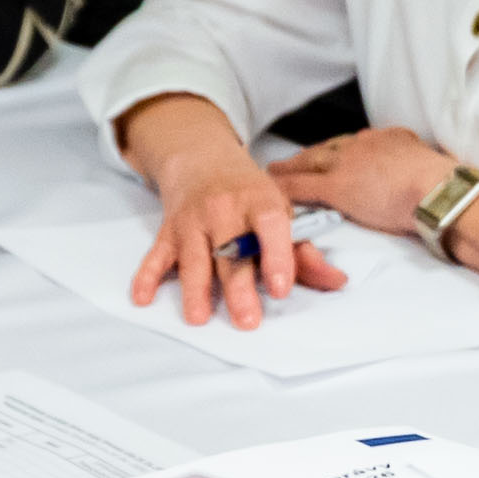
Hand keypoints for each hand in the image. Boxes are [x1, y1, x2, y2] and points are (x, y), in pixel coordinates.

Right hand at [118, 108, 344, 327]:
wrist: (202, 158)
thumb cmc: (248, 192)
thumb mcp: (280, 211)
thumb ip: (304, 251)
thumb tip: (335, 281)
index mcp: (259, 201)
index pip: (269, 224)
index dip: (277, 255)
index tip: (281, 287)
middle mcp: (223, 209)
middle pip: (230, 251)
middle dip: (238, 286)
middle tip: (247, 319)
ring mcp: (192, 221)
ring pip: (193, 257)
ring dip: (194, 289)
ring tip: (199, 317)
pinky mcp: (168, 232)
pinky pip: (155, 255)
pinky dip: (147, 276)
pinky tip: (143, 297)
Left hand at [264, 125, 472, 267]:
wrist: (438, 190)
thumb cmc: (444, 185)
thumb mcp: (431, 163)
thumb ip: (415, 165)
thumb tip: (418, 173)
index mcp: (389, 138)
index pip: (355, 143)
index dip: (338, 151)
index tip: (330, 155)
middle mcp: (364, 144)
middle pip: (328, 148)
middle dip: (308, 155)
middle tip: (293, 160)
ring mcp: (347, 164)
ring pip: (309, 163)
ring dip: (289, 168)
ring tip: (274, 173)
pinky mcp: (336, 187)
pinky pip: (302, 187)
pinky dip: (286, 188)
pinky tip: (273, 192)